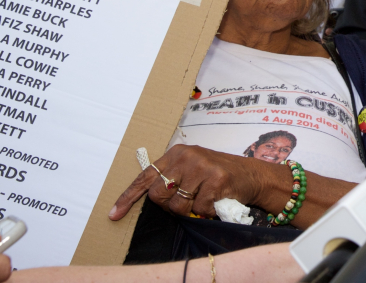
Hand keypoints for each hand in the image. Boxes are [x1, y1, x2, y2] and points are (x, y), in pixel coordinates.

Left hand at [108, 144, 269, 220]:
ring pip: (177, 206)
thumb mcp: (192, 169)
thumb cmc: (218, 176)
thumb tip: (151, 198)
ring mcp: (202, 166)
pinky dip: (207, 211)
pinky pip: (199, 208)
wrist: (252, 175)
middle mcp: (187, 156)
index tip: (114, 213)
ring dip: (190, 210)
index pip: (146, 175)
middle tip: (186, 202)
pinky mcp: (216, 179)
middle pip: (158, 195)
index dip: (129, 196)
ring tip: (204, 200)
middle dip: (169, 206)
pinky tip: (216, 201)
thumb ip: (172, 178)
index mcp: (177, 153)